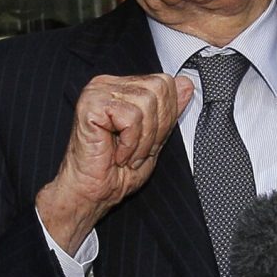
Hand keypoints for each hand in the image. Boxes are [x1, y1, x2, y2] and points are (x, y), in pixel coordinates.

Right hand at [36, 73, 194, 254]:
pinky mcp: (90, 104)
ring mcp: (97, 91)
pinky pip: (130, 116)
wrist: (91, 194)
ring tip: (127, 155)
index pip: (165, 82)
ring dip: (143, 139)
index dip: (167, 115)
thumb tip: (186, 84)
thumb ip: (169, 110)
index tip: (150, 141)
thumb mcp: (155, 138)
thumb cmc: (116, 172)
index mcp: (123, 88)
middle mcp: (108, 84)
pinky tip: (116, 154)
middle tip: (138, 151)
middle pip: (159, 89)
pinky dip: (130, 143)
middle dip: (156, 128)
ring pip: (146, 103)